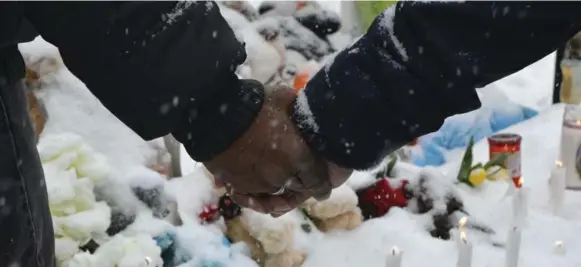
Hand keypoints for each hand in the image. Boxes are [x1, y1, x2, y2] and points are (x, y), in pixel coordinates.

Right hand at [203, 86, 349, 214]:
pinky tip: (251, 170)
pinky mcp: (238, 185)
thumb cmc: (255, 104)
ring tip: (270, 171)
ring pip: (273, 190)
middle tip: (298, 178)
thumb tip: (303, 111)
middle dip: (298, 184)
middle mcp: (282, 176)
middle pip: (296, 188)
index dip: (321, 186)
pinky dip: (252, 184)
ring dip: (274, 183)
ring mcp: (259, 183)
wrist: (215, 116)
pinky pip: (251, 191)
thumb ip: (298, 111)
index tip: (322, 190)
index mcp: (299, 157)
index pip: (318, 181)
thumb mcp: (285, 99)